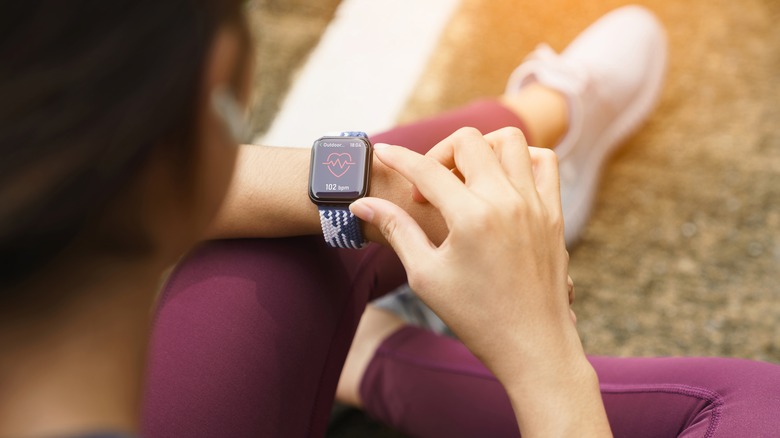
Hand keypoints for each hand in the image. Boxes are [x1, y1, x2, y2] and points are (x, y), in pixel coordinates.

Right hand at [351, 127, 574, 373]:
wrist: (532, 346)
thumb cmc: (475, 316)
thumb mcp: (425, 275)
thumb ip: (396, 230)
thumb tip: (362, 204)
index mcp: (471, 217)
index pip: (426, 169)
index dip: (397, 157)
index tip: (380, 151)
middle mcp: (507, 201)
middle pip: (467, 141)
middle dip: (437, 153)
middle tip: (428, 188)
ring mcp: (536, 203)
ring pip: (510, 140)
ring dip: (481, 148)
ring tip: (464, 178)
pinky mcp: (553, 213)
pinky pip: (545, 162)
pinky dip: (522, 159)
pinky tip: (502, 182)